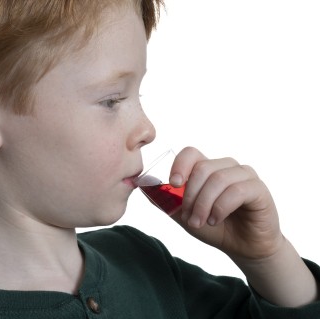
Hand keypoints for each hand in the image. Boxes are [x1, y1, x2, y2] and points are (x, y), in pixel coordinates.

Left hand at [169, 146, 283, 260]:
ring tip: (200, 222)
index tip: (174, 184)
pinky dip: (221, 207)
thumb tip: (144, 187)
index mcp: (208, 169)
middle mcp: (226, 167)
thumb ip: (167, 201)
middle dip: (190, 195)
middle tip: (188, 218)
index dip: (180, 165)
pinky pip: (237, 190)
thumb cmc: (215, 227)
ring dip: (204, 204)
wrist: (243, 247)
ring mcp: (244, 176)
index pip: (191, 153)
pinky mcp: (258, 189)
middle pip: (202, 168)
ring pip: (218, 179)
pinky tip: (215, 220)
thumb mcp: (185, 215)